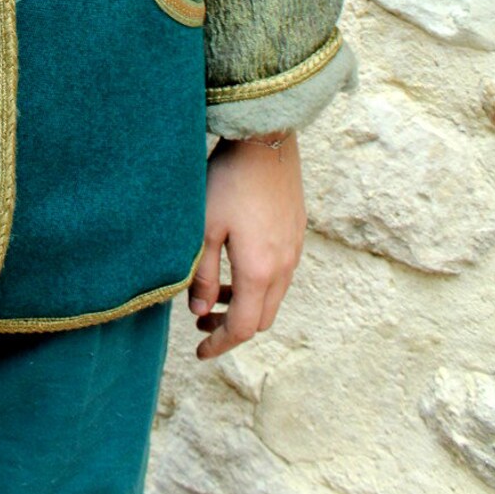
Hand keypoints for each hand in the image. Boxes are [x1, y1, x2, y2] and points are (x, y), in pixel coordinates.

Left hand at [188, 132, 306, 360]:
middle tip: (202, 323)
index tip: (199, 353)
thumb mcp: (204, 229)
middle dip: (232, 327)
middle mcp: (284, 266)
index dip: (220, 345)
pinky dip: (259, 284)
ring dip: (246, 304)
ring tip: (215, 292)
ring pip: (273, 296)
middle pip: (262, 318)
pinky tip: (237, 264)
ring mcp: (294, 249)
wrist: (265, 140)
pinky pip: (281, 273)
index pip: (243, 328)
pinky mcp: (296, 231)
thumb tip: (198, 312)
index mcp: (260, 272)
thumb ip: (202, 275)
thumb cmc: (227, 182)